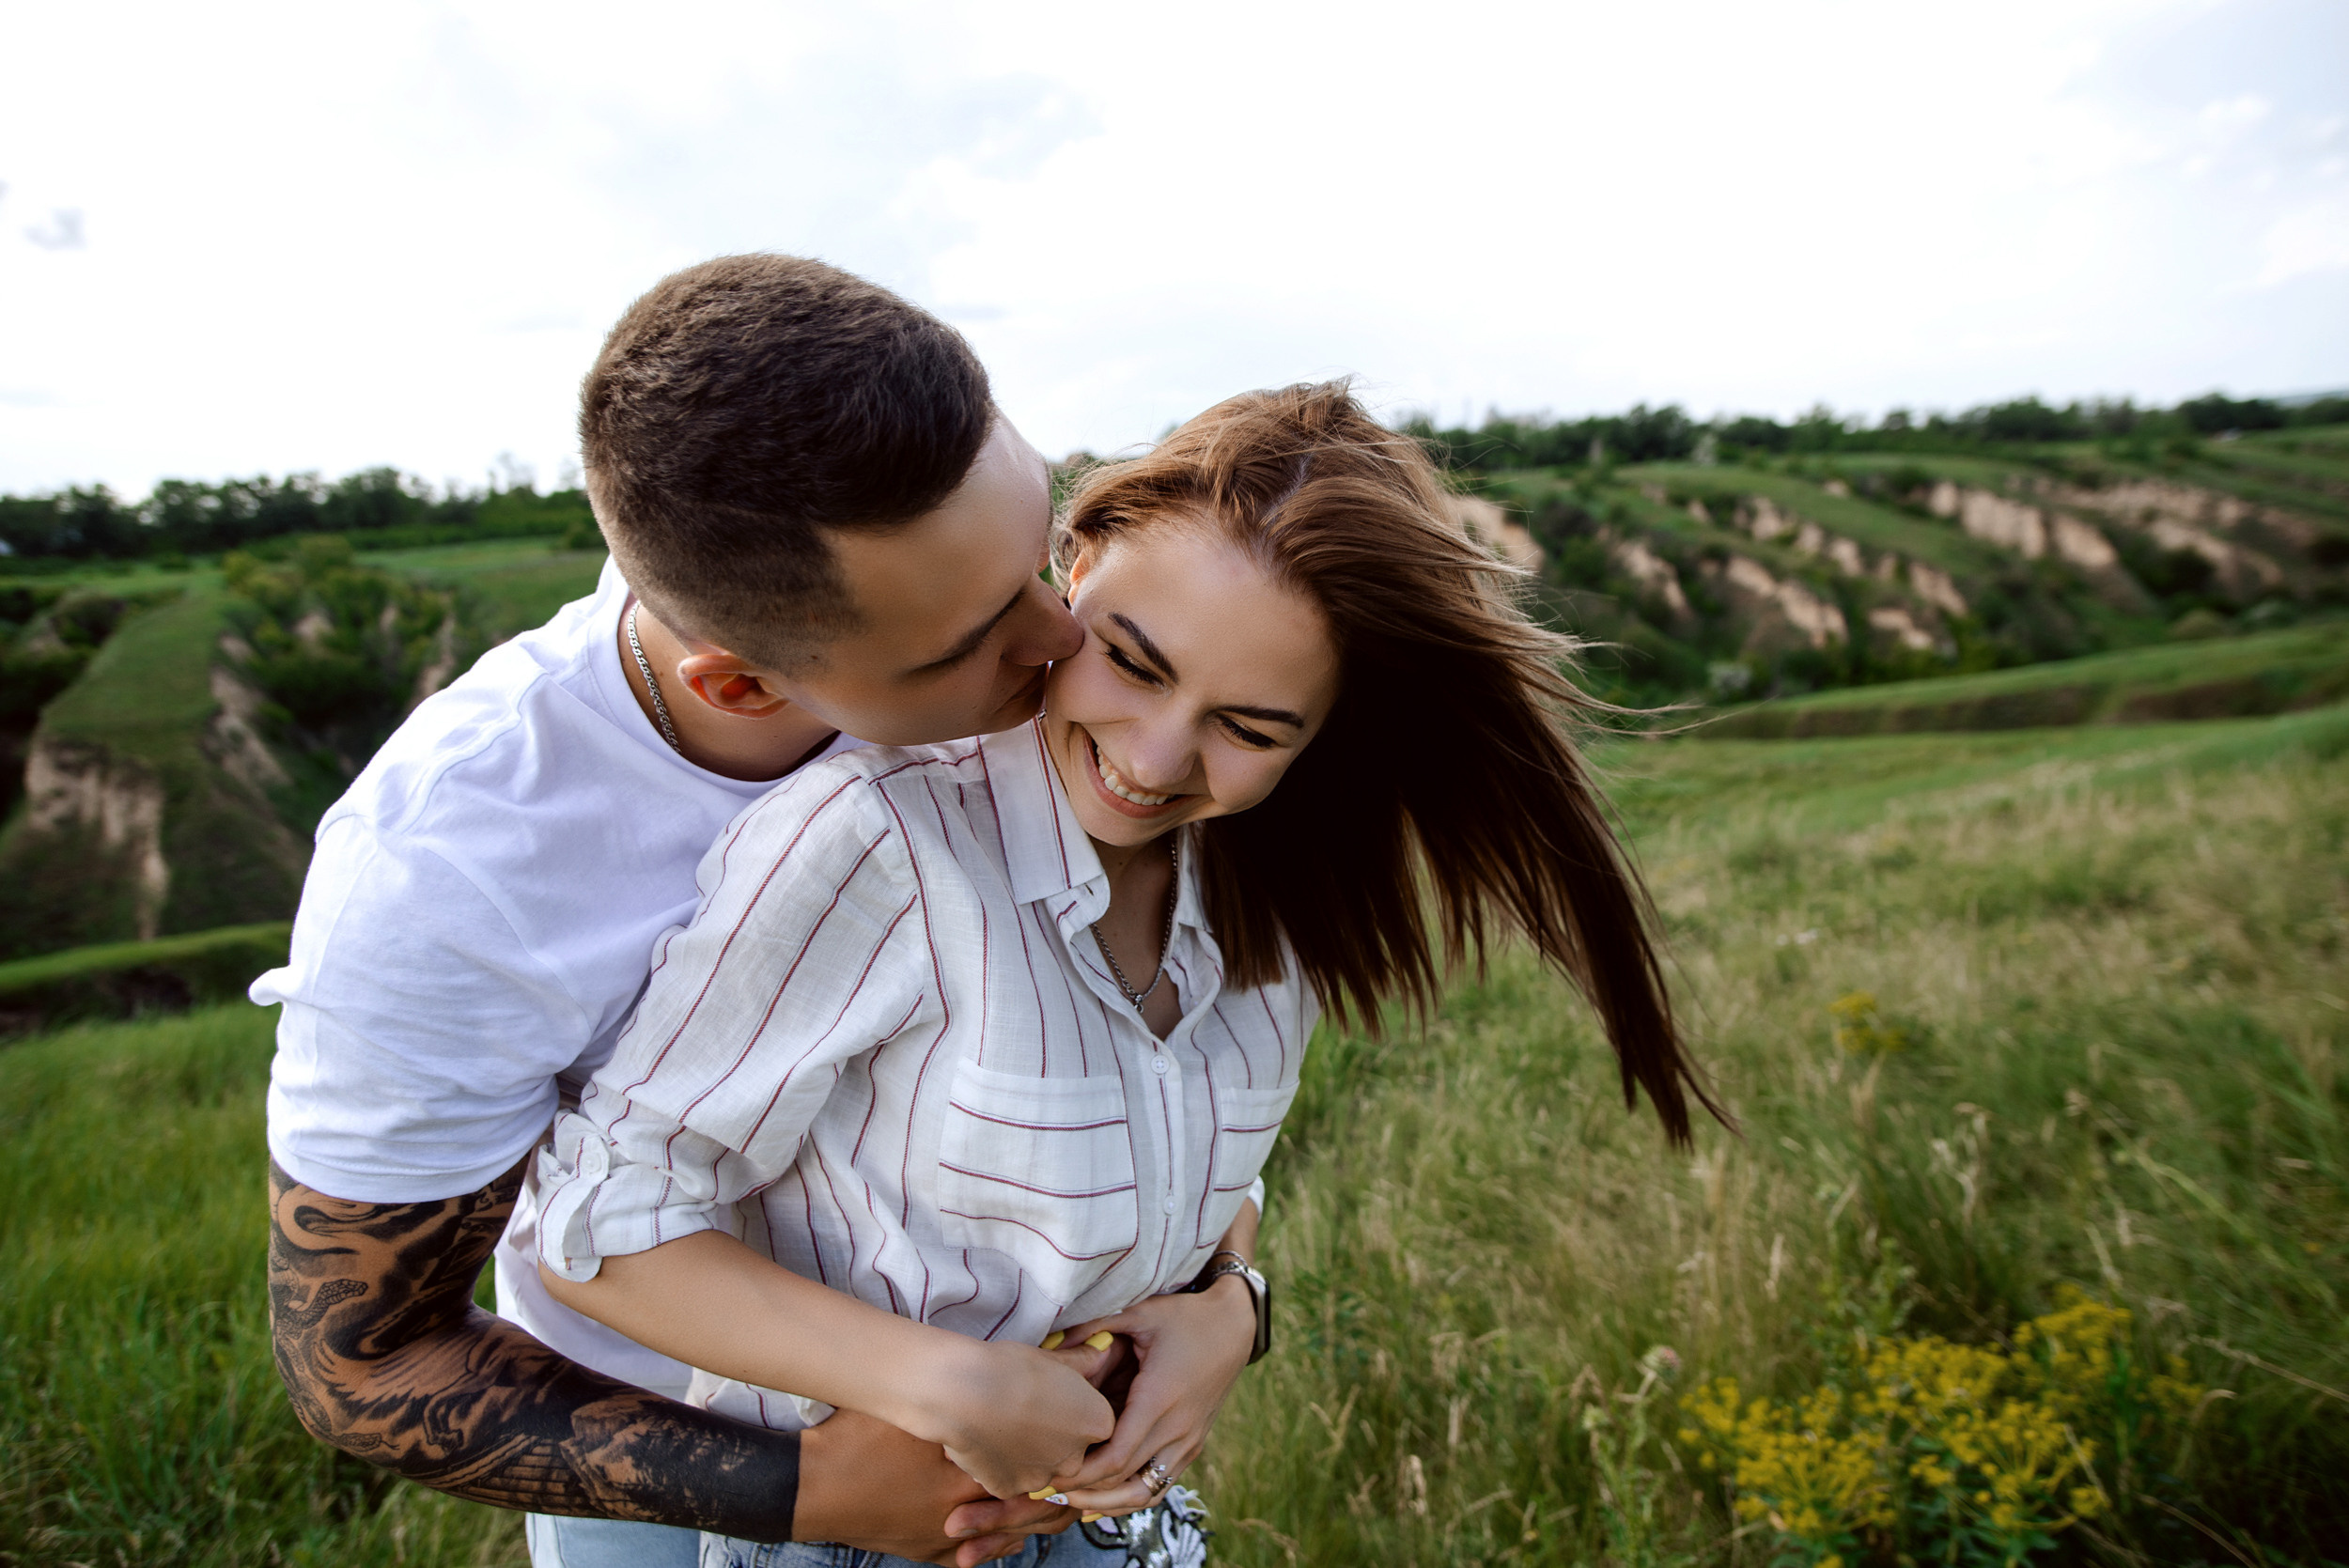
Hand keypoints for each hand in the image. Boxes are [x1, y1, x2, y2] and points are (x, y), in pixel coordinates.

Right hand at [797, 1405, 1082, 1566]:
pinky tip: (1010, 1528)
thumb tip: (1043, 1357)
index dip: (1064, 1454)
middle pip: (1031, 1504)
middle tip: (1080, 1474)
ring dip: (1034, 1517)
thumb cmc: (860, 1433)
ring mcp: (946, 1534)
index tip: (1078, 1439)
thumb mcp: (913, 1402)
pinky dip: (998, 1541)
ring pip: (1009, 1533)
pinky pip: (978, 1555)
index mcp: (963, 1463)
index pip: (1035, 1465)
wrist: (813, 1485)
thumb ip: (967, 1387)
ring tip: (1056, 1500)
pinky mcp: (929, 1552)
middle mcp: (960, 1505)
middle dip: (1060, 1490)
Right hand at [934, 1337, 1116, 1501]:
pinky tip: (985, 1438)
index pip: (1095, 1423)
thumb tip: (1103, 1351)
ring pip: (1039, 1467)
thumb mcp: (1054, 1357)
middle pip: (1070, 1450)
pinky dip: (1000, 1463)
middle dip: (1053, 1436)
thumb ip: (1083, 1361)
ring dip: (1027, 1452)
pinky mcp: (1009, 1490)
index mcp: (1096, 1424)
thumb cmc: (1011, 1368)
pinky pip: (1009, 1478)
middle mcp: (1076, 1459)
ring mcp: (1042, 1479)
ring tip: (1002, 1421)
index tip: (1053, 1396)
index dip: (1074, 1409)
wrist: (964, 1392)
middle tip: (1026, 1410)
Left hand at [1035, 1278, 1256, 1517]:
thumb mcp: (1141, 1313)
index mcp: (1159, 1399)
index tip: (1048, 1473)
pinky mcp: (1193, 1445)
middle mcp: (1177, 1429)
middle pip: (1124, 1481)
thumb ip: (1095, 1327)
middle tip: (1046, 1489)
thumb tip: (1049, 1342)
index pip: (1115, 1458)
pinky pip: (1162, 1485)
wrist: (1235, 1327)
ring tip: (1072, 1499)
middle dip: (1083, 1490)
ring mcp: (1188, 1442)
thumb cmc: (1186, 1318)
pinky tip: (1105, 1497)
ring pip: (1145, 1494)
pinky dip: (1132, 1496)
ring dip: (1108, 1501)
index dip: (1080, 1474)